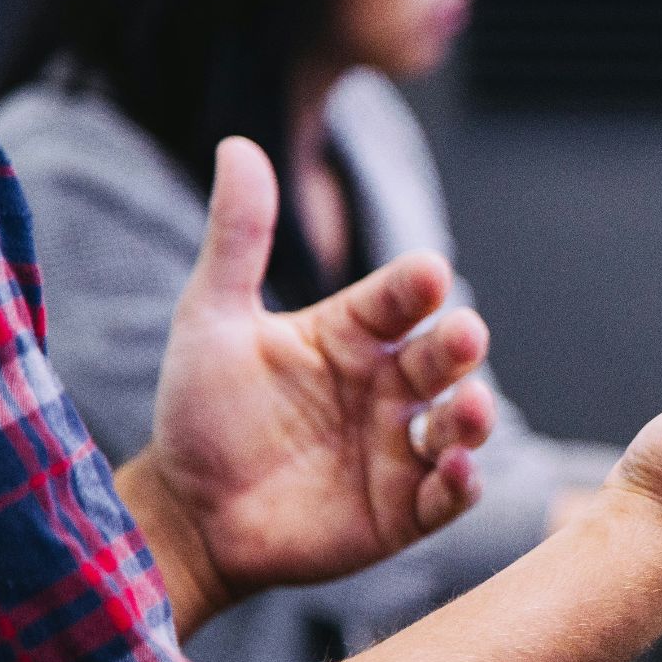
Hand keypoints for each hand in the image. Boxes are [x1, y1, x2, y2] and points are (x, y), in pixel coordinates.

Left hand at [125, 138, 495, 620]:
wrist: (187, 516)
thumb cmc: (201, 413)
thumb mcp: (211, 319)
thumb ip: (237, 239)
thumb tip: (238, 144)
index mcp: (353, 335)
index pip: (398, 299)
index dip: (415, 287)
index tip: (426, 272)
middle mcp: (388, 387)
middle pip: (441, 358)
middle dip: (459, 346)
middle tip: (463, 335)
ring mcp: (400, 449)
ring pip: (459, 424)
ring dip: (474, 415)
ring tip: (470, 408)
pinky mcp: (404, 511)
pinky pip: (448, 495)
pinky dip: (461, 483)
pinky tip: (455, 469)